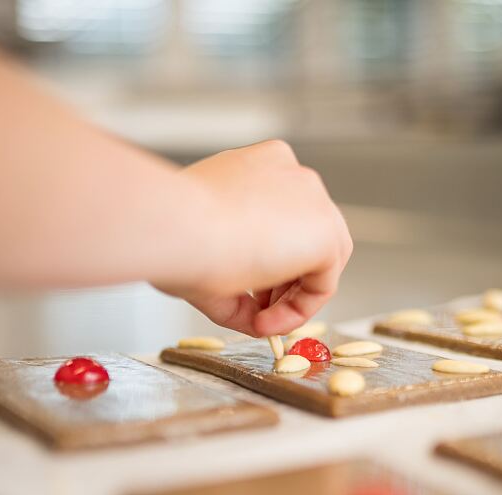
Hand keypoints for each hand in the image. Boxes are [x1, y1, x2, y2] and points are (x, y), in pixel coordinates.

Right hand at [159, 140, 351, 336]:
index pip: (281, 219)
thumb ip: (237, 280)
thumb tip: (252, 317)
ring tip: (258, 321)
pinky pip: (322, 284)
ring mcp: (313, 199)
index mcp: (260, 166)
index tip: (247, 291)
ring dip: (291, 300)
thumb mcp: (206, 251)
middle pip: (306, 239)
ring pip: (321, 262)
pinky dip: (297, 311)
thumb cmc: (176, 230)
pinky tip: (264, 320)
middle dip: (283, 283)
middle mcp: (291, 176)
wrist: (178, 226)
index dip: (267, 264)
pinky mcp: (326, 230)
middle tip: (257, 311)